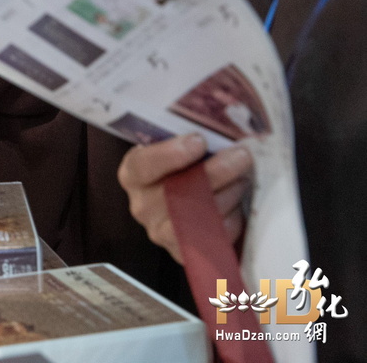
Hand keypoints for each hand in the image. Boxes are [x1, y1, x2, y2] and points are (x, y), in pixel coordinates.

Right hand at [117, 134, 252, 263]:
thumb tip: (222, 126)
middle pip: (176, 192)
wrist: (194, 209)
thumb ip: (189, 142)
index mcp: (134, 175)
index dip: (170, 154)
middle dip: (215, 172)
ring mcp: (162, 233)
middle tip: (241, 155)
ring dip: (230, 193)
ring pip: (200, 215)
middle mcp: (143, 206)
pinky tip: (240, 206)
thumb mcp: (178, 154)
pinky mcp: (186, 253)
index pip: (142, 166)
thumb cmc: (185, 172)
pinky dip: (234, 219)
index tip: (200, 141)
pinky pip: (216, 237)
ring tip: (244, 178)